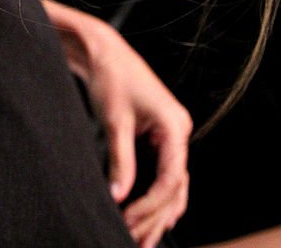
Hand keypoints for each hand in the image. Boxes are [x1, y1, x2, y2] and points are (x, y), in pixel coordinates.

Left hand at [43, 0, 191, 247]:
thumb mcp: (115, 121)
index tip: (130, 221)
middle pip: (175, 185)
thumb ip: (121, 160)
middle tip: (136, 240)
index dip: (151, 205)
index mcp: (175, 125)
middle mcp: (178, 130)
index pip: (171, 177)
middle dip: (156, 215)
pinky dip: (157, 196)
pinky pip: (164, 172)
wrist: (102, 52)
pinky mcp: (158, 135)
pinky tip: (149, 218)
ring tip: (142, 238)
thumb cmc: (111, 77)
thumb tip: (120, 195)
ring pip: (172, 183)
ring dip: (158, 211)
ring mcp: (170, 134)